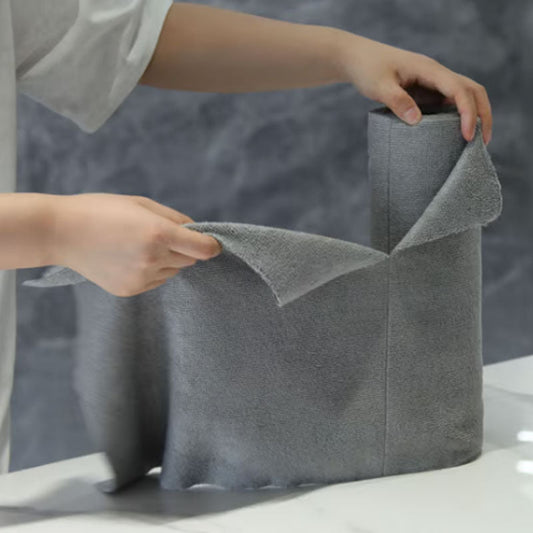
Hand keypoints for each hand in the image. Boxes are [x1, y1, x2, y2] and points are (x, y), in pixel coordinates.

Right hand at [48, 193, 221, 296]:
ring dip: (167, 260)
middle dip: (184, 249)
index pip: (203, 249)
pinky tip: (128, 258)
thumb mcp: (141, 204)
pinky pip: (155, 281)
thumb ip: (174, 218)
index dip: (211, 245)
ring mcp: (141, 278)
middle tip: (161, 236)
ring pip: (172, 272)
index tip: (211, 242)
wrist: (60, 232)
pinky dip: (151, 271)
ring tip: (139, 246)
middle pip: (189, 260)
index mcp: (158, 234)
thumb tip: (196, 231)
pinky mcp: (130, 290)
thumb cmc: (101, 210)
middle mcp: (153, 259)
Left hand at [336, 33, 491, 143]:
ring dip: (474, 115)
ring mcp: (433, 83)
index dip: (468, 112)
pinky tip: (456, 136)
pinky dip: (458, 117)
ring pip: (465, 96)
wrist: (359, 59)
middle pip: (472, 90)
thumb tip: (416, 121)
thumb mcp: (379, 86)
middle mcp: (436, 75)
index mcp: (429, 70)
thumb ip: (397, 101)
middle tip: (482, 142)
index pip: (459, 89)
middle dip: (482, 114)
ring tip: (474, 143)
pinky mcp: (427, 92)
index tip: (467, 136)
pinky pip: (449, 103)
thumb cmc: (368, 69)